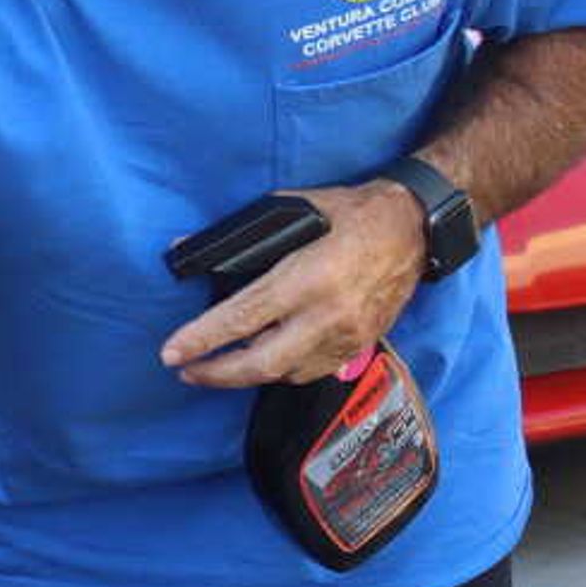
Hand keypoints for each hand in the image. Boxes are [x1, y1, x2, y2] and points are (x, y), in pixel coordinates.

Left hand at [159, 178, 427, 387]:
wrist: (414, 227)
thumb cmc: (350, 214)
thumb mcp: (293, 210)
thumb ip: (240, 236)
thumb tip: (184, 247)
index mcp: (307, 278)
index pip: (242, 319)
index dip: (202, 340)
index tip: (171, 353)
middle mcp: (328, 314)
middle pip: (261, 363)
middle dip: (217, 373)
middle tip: (186, 371)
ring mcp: (347, 334)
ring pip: (286, 373)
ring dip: (247, 375)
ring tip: (217, 367)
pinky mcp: (361, 344)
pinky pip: (312, 371)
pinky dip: (282, 371)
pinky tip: (262, 362)